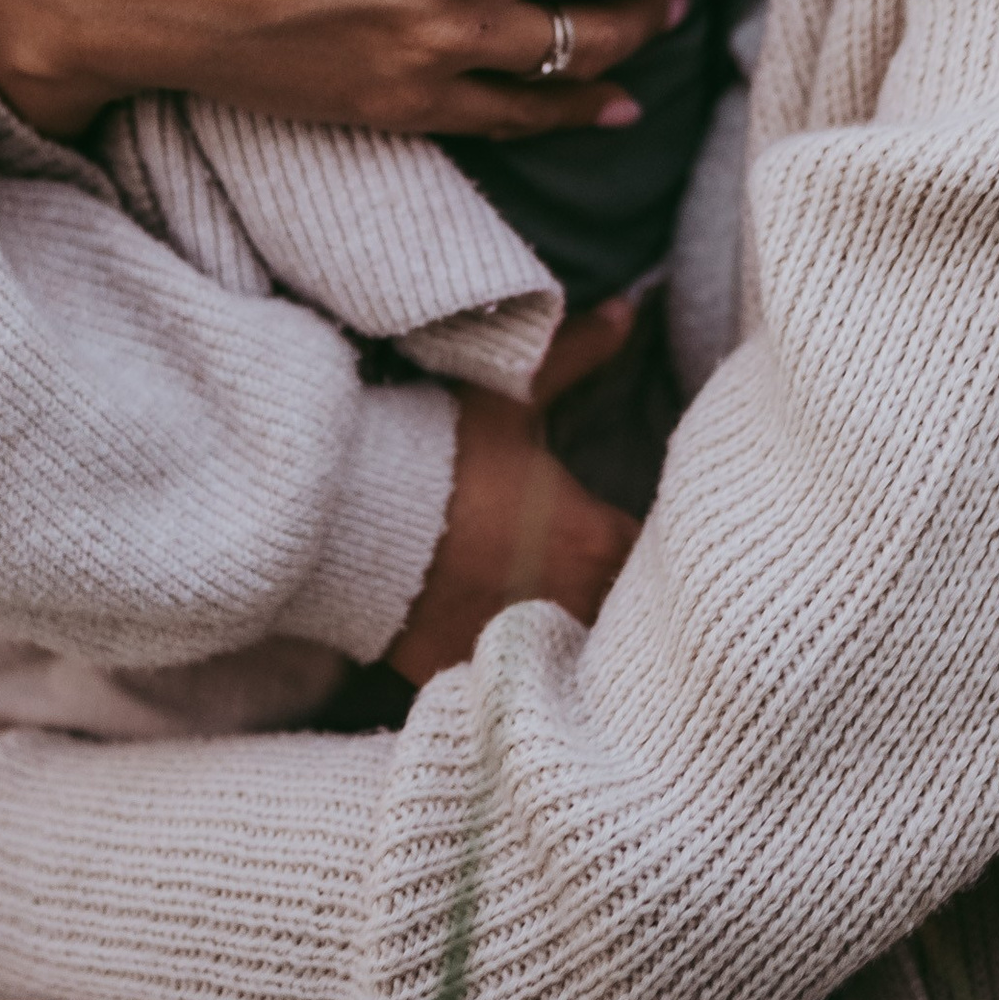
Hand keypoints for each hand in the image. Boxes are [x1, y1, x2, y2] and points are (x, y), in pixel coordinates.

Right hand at [386, 299, 642, 688]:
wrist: (344, 516)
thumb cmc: (436, 452)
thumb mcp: (512, 398)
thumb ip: (578, 353)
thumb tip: (632, 307)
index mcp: (593, 541)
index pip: (654, 558)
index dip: (653, 552)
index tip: (636, 539)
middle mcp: (569, 605)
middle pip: (624, 621)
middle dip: (619, 605)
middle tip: (604, 584)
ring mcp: (517, 649)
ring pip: (574, 662)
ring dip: (574, 644)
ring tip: (562, 623)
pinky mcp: (464, 676)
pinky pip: (508, 692)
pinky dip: (512, 681)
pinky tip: (509, 667)